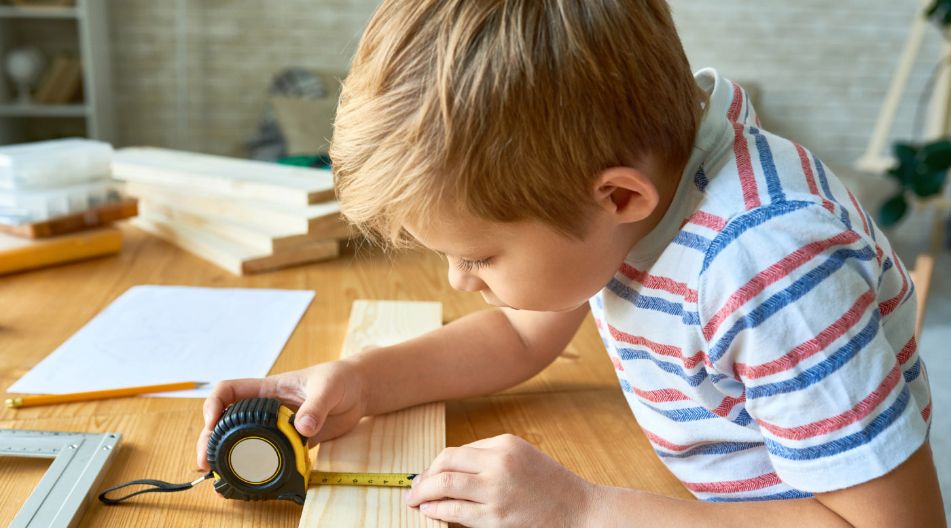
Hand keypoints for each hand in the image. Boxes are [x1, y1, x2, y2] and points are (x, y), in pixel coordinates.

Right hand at [195, 360, 367, 469]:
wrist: (358, 392)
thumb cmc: (340, 379)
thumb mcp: (328, 387)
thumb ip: (316, 406)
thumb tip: (303, 427)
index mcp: (268, 389)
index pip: (229, 391)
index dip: (214, 404)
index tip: (211, 422)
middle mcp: (266, 410)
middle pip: (227, 422)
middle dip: (211, 440)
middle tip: (206, 462)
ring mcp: (276, 428)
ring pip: (243, 443)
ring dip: (229, 460)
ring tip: (220, 480)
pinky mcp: (290, 443)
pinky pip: (268, 457)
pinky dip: (257, 471)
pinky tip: (249, 485)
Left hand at [404, 434, 596, 526]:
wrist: (580, 510)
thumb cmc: (551, 486)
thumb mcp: (522, 456)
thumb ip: (489, 458)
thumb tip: (450, 468)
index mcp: (504, 444)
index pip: (456, 451)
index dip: (435, 465)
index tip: (425, 476)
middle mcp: (498, 463)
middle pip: (445, 464)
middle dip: (423, 478)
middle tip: (413, 489)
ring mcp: (496, 491)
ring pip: (444, 486)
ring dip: (423, 494)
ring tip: (415, 501)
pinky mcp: (496, 517)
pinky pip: (454, 512)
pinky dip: (436, 511)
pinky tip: (430, 512)